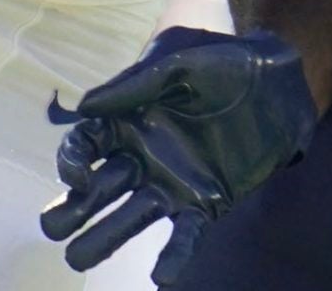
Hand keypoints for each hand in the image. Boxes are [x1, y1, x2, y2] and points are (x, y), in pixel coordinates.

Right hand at [41, 27, 318, 284]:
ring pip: (128, 221)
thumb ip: (134, 84)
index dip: (71, 164)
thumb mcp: (178, 63)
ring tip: (80, 258)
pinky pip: (185, 236)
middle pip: (93, 194)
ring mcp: (171, 185)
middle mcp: (141, 160)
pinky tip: (163, 276)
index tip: (78, 176)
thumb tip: (85, 106)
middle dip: (70, 212)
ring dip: (102, 240)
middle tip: (57, 227)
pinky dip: (173, 257)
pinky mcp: (206, 202)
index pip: (82, 150)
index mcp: (126, 124)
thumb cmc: (220, 63)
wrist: (274, 76)